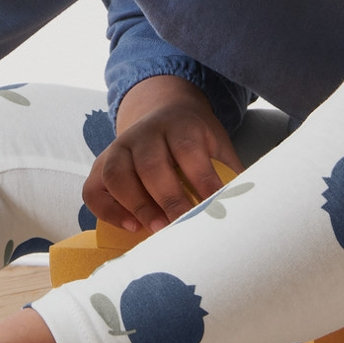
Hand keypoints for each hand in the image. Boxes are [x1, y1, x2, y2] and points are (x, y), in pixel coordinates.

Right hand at [83, 74, 241, 236]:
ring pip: (116, 172)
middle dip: (167, 197)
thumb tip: (249, 206)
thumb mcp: (216, 143)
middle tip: (181, 225)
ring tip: (155, 229)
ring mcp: (119, 146)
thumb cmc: (195, 138)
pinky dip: (107, 210)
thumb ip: (228, 170)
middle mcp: (145, 132)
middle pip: (150, 163)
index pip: (187, 149)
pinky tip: (130, 226)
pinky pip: (93, 188)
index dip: (201, 179)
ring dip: (135, 204)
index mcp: (179, 124)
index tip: (215, 207)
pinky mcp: (100, 164)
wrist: (162, 112)